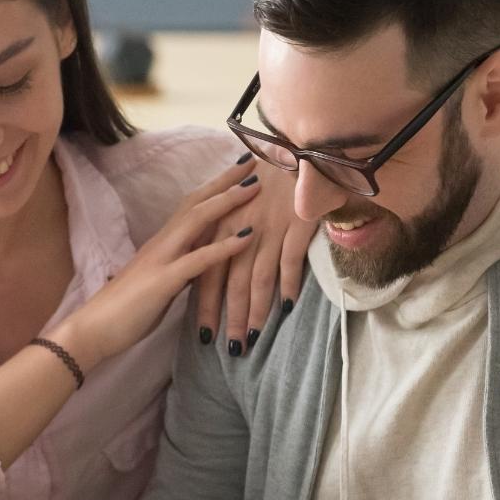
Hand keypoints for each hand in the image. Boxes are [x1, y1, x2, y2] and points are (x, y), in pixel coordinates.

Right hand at [49, 160, 259, 370]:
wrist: (92, 329)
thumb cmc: (124, 311)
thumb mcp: (160, 283)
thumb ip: (180, 269)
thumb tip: (201, 264)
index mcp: (162, 243)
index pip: (191, 205)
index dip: (215, 186)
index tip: (239, 170)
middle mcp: (162, 243)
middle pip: (197, 201)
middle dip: (225, 180)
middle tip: (253, 160)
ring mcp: (162, 259)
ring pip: (197, 220)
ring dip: (228, 201)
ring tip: (255, 187)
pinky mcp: (163, 281)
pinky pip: (198, 260)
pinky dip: (225, 246)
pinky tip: (249, 237)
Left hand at [195, 155, 313, 355]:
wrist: (295, 148)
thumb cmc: (267, 180)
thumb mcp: (238, 207)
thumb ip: (227, 236)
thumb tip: (220, 269)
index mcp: (221, 226)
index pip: (208, 273)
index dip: (206, 306)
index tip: (204, 335)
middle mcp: (240, 230)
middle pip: (231, 283)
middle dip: (229, 318)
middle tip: (230, 350)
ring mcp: (268, 228)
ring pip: (257, 278)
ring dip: (255, 311)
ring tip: (253, 338)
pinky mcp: (294, 224)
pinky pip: (290, 261)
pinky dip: (289, 285)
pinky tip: (287, 308)